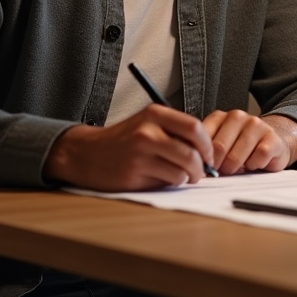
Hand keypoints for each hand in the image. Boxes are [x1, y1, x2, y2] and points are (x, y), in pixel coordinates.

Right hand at [43, 104, 214, 190]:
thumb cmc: (123, 141)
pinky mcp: (135, 173)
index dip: (207, 144)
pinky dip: (171, 183)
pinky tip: (162, 179)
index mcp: (155, 114)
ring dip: (187, 177)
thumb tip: (206, 151)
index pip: (194, 127)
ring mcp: (141, 153)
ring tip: (181, 176)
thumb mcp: (148, 124)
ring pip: (182, 170)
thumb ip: (174, 132)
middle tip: (201, 172)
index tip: (209, 155)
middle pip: (192, 151)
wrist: (87, 153)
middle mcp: (148, 131)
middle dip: (202, 166)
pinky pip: (167, 181)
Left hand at [203, 110, 296, 174]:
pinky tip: (255, 163)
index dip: (202, 158)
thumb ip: (207, 151)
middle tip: (222, 171)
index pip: (203, 138)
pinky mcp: (272, 137)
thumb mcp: (221, 145)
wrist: (273, 142)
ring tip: (240, 167)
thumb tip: (194, 167)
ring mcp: (256, 125)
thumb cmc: (241, 147)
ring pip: (236, 155)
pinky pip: (258, 157)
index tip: (205, 168)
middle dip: (218, 166)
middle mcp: (237, 117)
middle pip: (219, 148)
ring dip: (236, 168)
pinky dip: (254, 165)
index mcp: (220, 117)